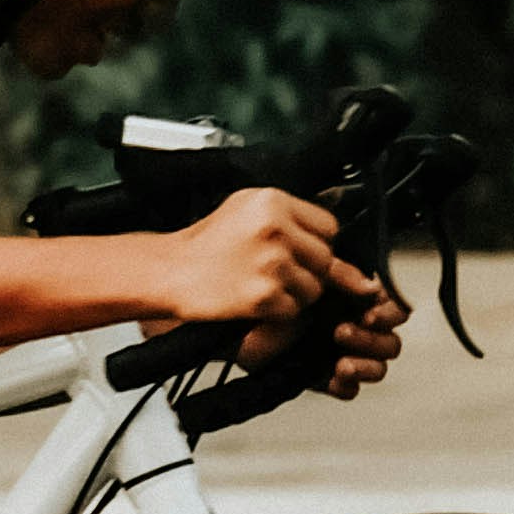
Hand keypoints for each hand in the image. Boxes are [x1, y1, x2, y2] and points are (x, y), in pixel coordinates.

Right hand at [158, 190, 344, 327]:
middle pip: (326, 259)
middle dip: (309, 271)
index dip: (317, 243)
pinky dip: (279, 311)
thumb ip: (295, 218)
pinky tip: (256, 299)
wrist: (172, 270)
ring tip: (264, 284)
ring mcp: (271, 263)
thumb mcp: (248, 209)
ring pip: (314, 288)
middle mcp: (275, 229)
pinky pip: (295, 310)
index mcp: (273, 201)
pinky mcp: (264, 296)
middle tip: (279, 271)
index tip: (300, 251)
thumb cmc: (207, 242)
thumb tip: (342, 225)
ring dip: (296, 294)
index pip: (329, 226)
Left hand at [246, 267, 407, 394]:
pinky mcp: (324, 378)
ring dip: (365, 363)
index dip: (389, 312)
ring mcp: (342, 354)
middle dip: (373, 340)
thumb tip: (370, 286)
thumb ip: (339, 276)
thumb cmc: (268, 291)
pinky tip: (333, 376)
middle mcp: (354, 326)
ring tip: (341, 361)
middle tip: (342, 333)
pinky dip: (346, 385)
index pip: (392, 307)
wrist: (231, 321)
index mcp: (355, 299)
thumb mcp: (305, 276)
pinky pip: (351, 390)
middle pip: (390, 340)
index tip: (369, 313)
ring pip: (379, 366)